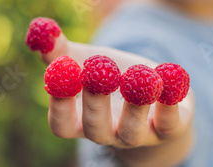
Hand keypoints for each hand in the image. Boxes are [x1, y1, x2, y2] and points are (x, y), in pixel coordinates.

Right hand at [27, 18, 194, 165]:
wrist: (155, 93)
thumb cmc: (114, 79)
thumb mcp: (87, 62)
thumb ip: (62, 51)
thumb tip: (43, 31)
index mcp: (82, 121)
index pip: (61, 125)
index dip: (59, 104)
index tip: (60, 74)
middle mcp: (109, 134)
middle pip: (95, 130)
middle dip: (95, 102)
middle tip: (96, 74)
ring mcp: (139, 135)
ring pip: (132, 131)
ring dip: (135, 103)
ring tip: (138, 74)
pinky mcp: (169, 129)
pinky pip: (169, 123)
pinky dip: (170, 101)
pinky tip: (168, 75)